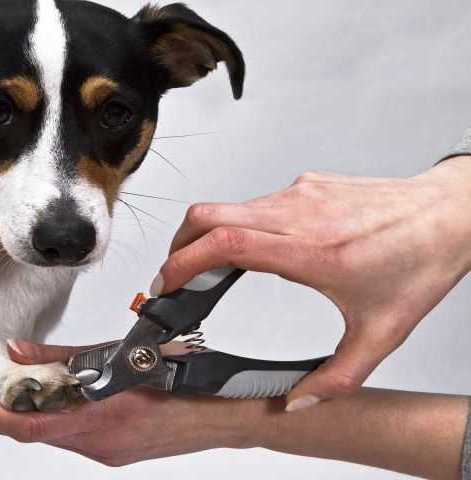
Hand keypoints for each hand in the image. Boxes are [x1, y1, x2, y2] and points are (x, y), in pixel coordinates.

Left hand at [0, 340, 260, 465]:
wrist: (225, 414)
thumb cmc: (184, 378)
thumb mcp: (121, 353)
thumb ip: (63, 358)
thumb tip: (14, 353)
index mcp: (98, 415)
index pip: (20, 420)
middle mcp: (95, 443)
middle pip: (22, 429)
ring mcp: (103, 452)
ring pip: (42, 432)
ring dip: (8, 408)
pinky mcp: (110, 451)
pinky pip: (64, 434)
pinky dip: (40, 413)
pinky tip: (30, 395)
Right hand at [154, 157, 470, 409]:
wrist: (452, 214)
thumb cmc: (421, 261)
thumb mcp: (382, 333)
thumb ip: (337, 379)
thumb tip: (298, 404)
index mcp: (310, 250)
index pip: (226, 243)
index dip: (184, 261)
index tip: (168, 282)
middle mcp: (298, 214)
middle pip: (209, 215)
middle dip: (178, 246)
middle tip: (172, 275)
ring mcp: (299, 194)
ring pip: (228, 206)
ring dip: (206, 235)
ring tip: (207, 266)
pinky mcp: (305, 185)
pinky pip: (255, 202)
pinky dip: (237, 225)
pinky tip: (252, 247)